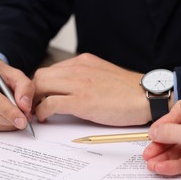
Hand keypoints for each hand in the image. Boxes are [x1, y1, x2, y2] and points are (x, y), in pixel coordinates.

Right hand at [0, 59, 34, 130]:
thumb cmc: (1, 75)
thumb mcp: (16, 75)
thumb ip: (25, 87)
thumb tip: (24, 106)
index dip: (7, 110)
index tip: (22, 120)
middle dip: (6, 120)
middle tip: (22, 122)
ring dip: (2, 125)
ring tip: (16, 120)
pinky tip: (5, 121)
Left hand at [32, 53, 150, 125]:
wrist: (147, 96)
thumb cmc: (128, 90)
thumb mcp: (102, 74)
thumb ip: (84, 77)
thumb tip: (68, 89)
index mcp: (82, 61)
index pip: (50, 69)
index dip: (41, 84)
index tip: (40, 96)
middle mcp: (77, 68)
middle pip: (40, 75)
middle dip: (32, 92)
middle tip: (34, 105)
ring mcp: (78, 83)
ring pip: (40, 86)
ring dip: (34, 101)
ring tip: (37, 113)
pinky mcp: (81, 101)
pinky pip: (49, 103)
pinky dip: (42, 111)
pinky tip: (45, 118)